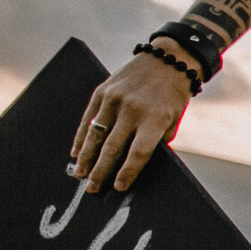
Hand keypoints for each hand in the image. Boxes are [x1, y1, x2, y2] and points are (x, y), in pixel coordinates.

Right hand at [69, 45, 196, 193]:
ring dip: (86, 158)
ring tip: (80, 175)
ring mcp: (114, 100)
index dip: (127, 172)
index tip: (118, 188)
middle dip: (100, 172)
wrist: (168, 59)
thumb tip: (136, 164)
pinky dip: (81, 138)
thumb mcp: (174, 119)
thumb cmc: (173, 95)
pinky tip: (76, 153)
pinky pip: (88, 119)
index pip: (138, 153)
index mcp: (155, 119)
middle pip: (112, 148)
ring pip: (95, 135)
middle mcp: (133, 110)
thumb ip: (158, 140)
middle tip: (92, 190)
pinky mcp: (102, 92)